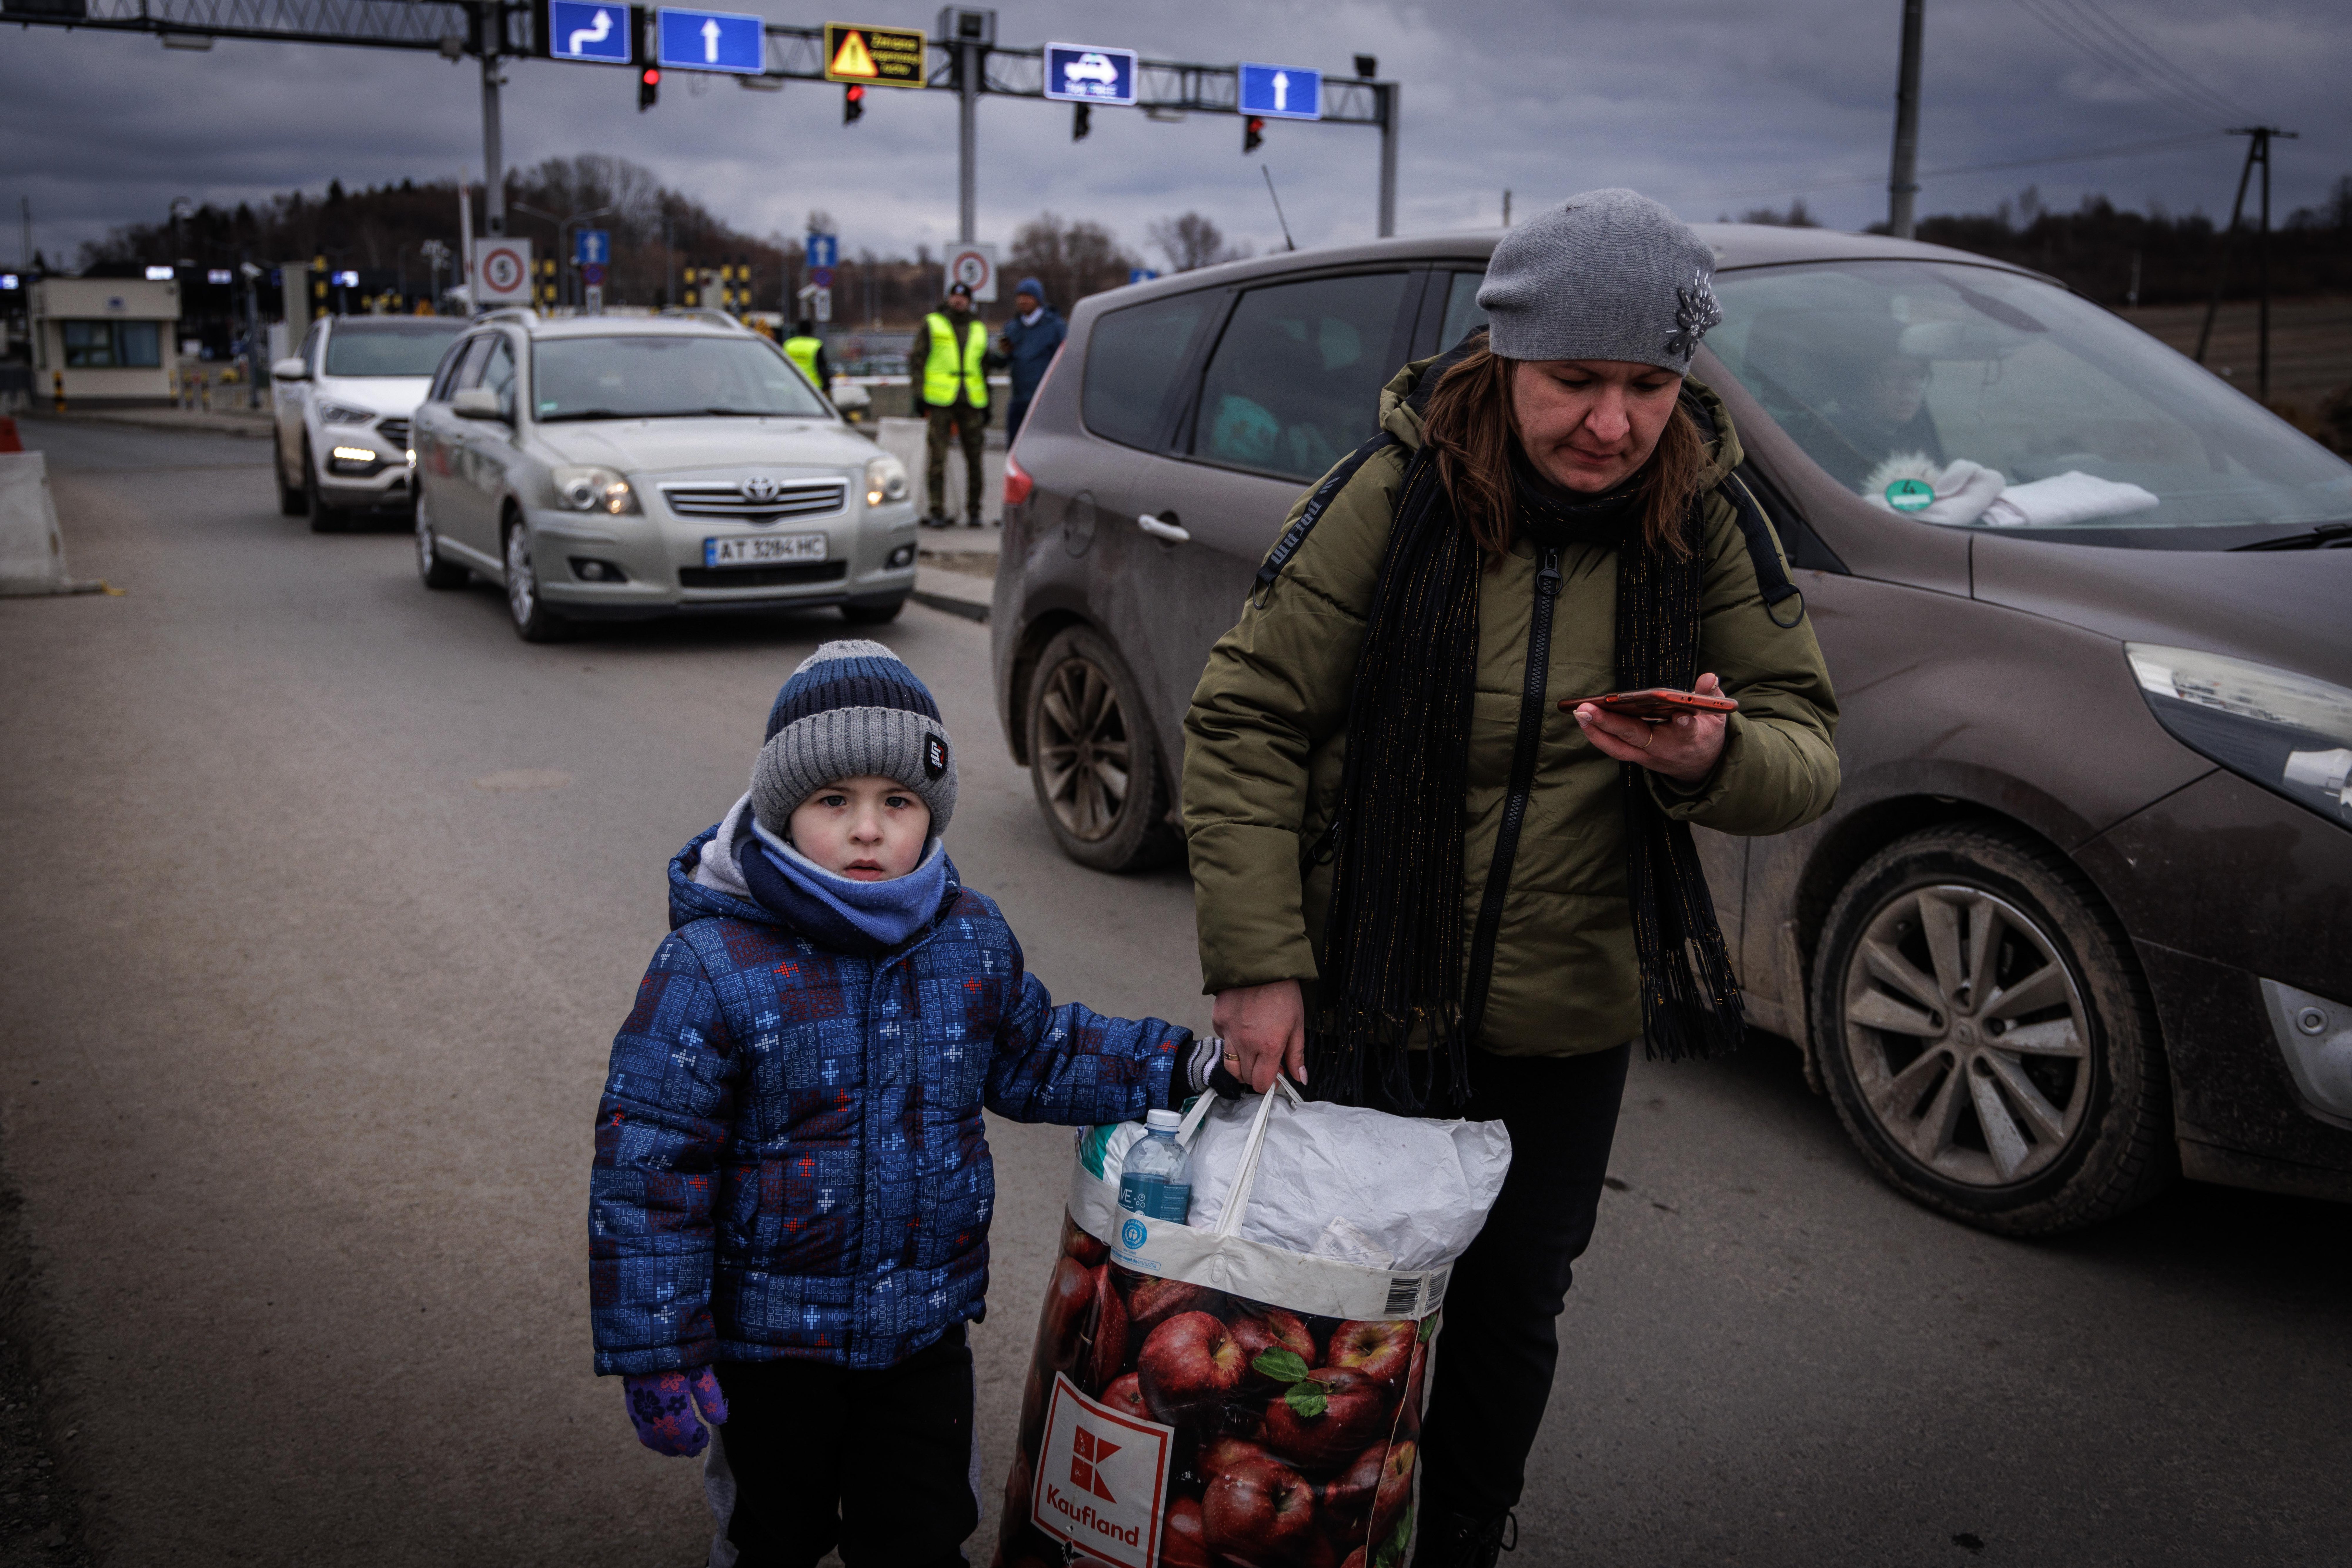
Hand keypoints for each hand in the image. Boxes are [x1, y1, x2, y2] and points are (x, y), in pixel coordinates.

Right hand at [622, 1366, 727, 1457]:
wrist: (646, 1344)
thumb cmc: (677, 1357)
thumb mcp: (699, 1374)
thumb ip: (710, 1398)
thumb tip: (720, 1421)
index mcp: (674, 1411)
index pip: (687, 1438)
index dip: (697, 1442)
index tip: (705, 1436)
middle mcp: (656, 1419)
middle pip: (671, 1444)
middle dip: (685, 1447)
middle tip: (696, 1444)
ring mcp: (641, 1416)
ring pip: (655, 1443)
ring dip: (669, 1446)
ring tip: (681, 1443)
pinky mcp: (632, 1410)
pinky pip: (643, 1434)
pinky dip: (655, 1439)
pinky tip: (664, 1432)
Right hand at [1211, 979, 1306, 1093]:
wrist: (1260, 965)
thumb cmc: (1283, 993)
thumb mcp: (1297, 1024)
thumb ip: (1296, 1054)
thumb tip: (1299, 1078)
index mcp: (1269, 1046)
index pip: (1262, 1083)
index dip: (1269, 1085)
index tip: (1275, 1077)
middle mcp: (1246, 1044)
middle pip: (1245, 1077)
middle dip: (1257, 1075)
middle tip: (1267, 1062)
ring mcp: (1229, 1033)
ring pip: (1229, 1065)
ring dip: (1241, 1066)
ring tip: (1252, 1053)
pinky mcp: (1218, 1021)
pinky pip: (1223, 1040)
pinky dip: (1232, 1041)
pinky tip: (1242, 1028)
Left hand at [1571, 672, 1733, 784]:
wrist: (1702, 768)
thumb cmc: (1706, 734)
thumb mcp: (1716, 716)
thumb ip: (1711, 696)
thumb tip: (1709, 677)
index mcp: (1690, 737)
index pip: (1687, 730)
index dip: (1685, 724)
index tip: (1682, 718)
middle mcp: (1665, 749)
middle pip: (1635, 737)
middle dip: (1610, 723)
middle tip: (1587, 709)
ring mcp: (1648, 756)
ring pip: (1618, 748)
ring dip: (1596, 731)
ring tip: (1579, 712)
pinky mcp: (1637, 758)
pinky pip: (1614, 748)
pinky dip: (1599, 735)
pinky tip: (1585, 718)